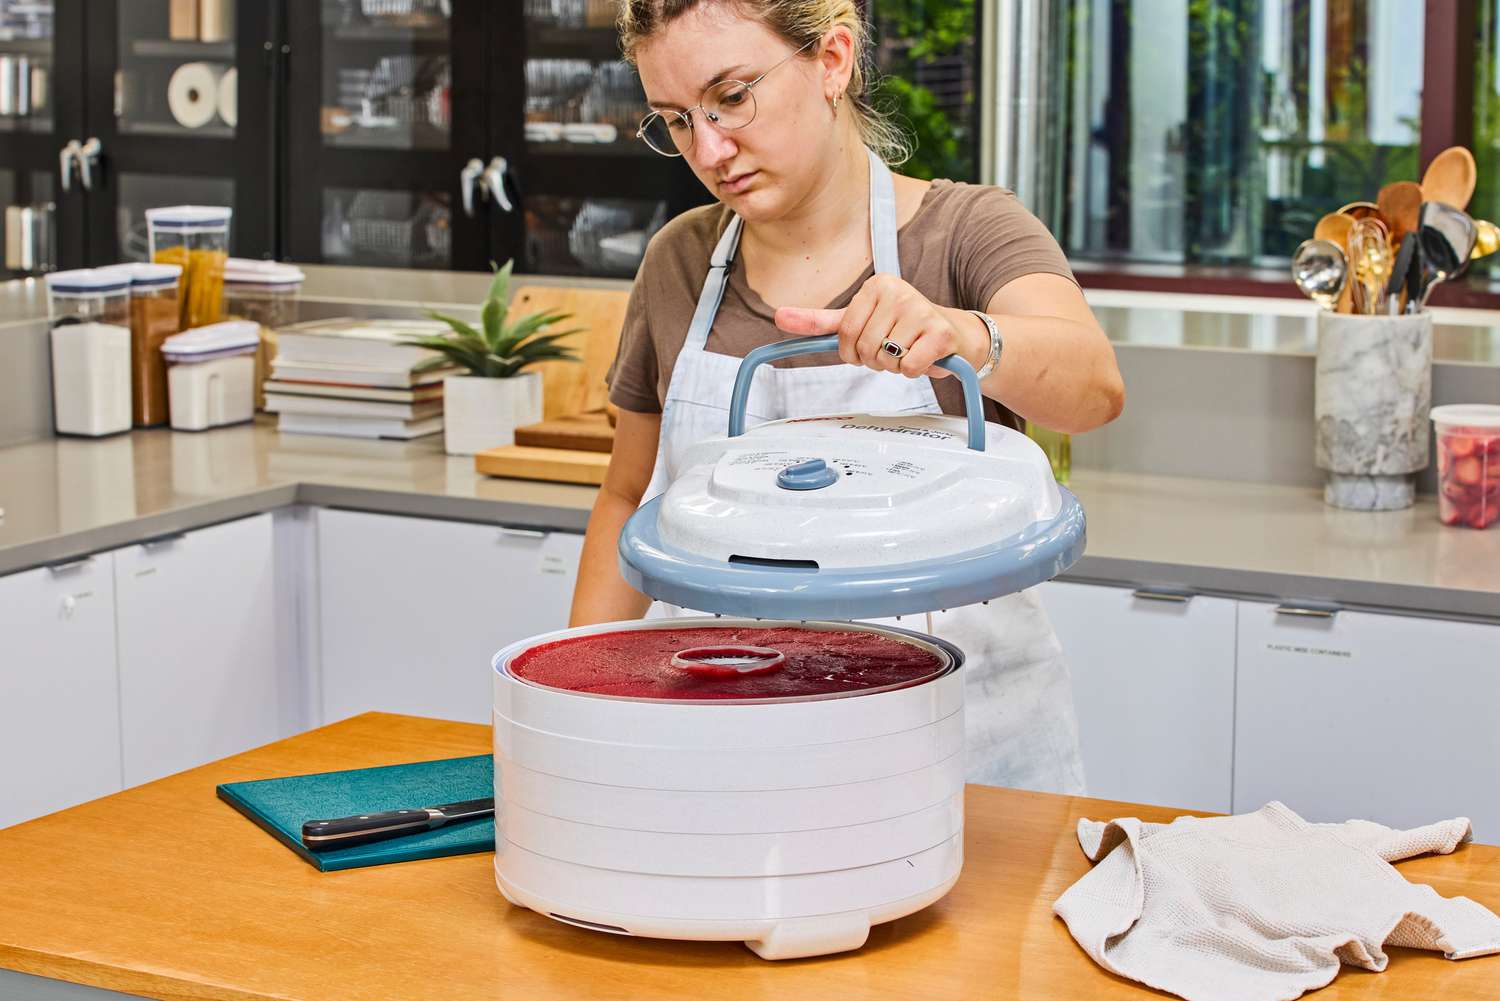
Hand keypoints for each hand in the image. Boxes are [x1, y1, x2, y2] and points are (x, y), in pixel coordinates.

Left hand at [773, 274, 985, 378]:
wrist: (955, 335)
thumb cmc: (903, 329)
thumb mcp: (861, 320)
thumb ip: (821, 322)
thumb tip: (779, 317)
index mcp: (876, 286)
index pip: (845, 333)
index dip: (853, 351)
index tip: (867, 346)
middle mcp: (898, 291)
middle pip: (865, 348)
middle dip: (876, 360)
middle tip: (894, 349)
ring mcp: (921, 310)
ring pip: (886, 360)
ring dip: (896, 366)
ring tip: (910, 350)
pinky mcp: (940, 332)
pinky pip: (909, 367)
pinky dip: (914, 371)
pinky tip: (925, 356)